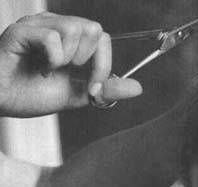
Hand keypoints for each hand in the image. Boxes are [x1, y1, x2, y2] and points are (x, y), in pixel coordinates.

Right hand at [0, 12, 142, 117]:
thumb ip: (106, 89)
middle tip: (69, 74)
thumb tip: (138, 88)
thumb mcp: (78, 94)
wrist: (3, 102)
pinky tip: (40, 68)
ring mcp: (38, 26)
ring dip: (68, 59)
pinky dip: (51, 59)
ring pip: (76, 29)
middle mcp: (56, 26)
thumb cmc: (32, 94)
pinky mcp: (21, 32)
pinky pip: (52, 38)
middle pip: (95, 29)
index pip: (103, 37)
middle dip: (89, 62)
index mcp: (71, 39)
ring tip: (50, 69)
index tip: (93, 87)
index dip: (104, 64)